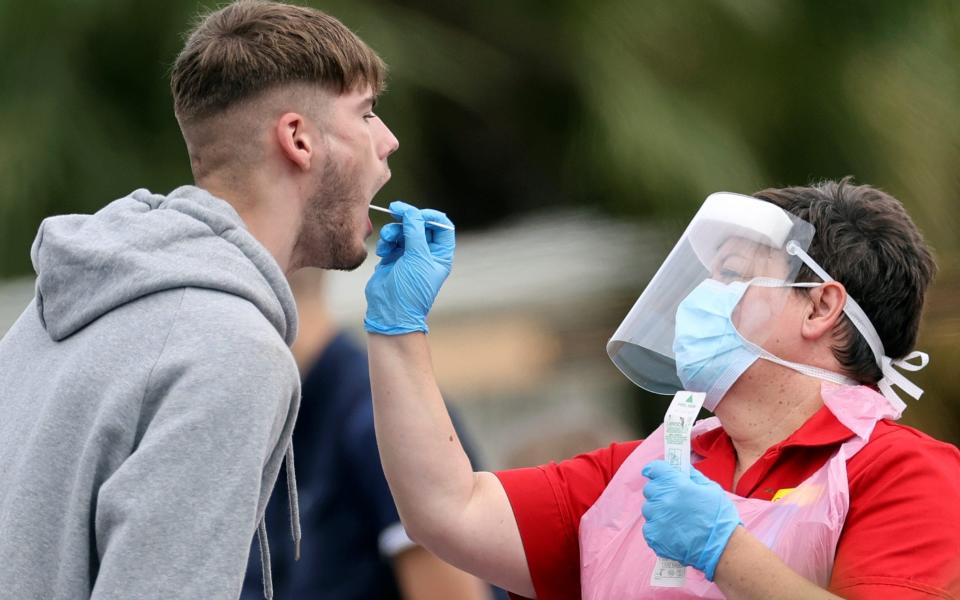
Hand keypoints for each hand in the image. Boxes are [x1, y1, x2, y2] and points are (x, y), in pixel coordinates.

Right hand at [364, 201, 454, 334]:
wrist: (390, 311)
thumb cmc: (411, 289)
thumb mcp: (417, 257)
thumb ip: (415, 231)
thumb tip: (411, 211)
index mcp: (441, 254)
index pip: (442, 226)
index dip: (430, 215)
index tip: (415, 212)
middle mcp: (427, 253)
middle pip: (420, 224)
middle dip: (407, 219)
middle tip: (395, 210)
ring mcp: (409, 255)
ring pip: (403, 230)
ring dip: (393, 231)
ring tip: (387, 241)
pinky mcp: (393, 258)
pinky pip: (390, 240)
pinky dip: (386, 241)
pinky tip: (383, 251)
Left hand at [641, 460, 741, 580]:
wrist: (723, 548)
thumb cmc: (719, 517)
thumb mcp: (710, 489)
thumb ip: (692, 476)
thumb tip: (680, 467)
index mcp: (677, 484)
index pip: (655, 469)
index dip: (656, 470)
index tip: (655, 472)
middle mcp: (664, 500)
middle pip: (650, 489)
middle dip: (660, 492)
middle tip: (673, 501)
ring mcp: (657, 519)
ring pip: (649, 508)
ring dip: (658, 511)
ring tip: (676, 520)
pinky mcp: (654, 536)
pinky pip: (648, 527)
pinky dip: (657, 528)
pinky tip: (672, 532)